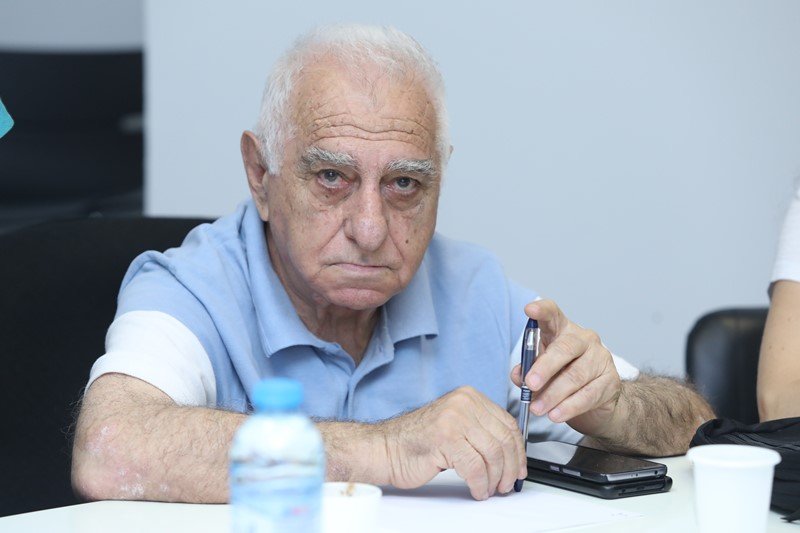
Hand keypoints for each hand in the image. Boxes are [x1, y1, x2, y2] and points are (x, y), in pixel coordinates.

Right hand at [380, 386, 526, 499]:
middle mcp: (463, 403)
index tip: (519, 468)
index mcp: (469, 397)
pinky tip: (476, 489)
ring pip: (493, 454)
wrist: (386, 449)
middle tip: (507, 484)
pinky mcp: (446, 438)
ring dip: (495, 479)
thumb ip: (480, 431)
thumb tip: (511, 453)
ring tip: (489, 489)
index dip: (518, 451)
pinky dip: (480, 484)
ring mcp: (454, 419)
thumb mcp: (456, 427)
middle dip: (510, 468)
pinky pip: (476, 467)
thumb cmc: (419, 442)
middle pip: (504, 439)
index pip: (507, 423)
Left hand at [510, 300, 621, 437]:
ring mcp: (600, 358)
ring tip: (538, 408)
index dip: (542, 311)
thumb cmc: (564, 379)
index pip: (553, 315)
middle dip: (545, 367)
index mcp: (563, 331)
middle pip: (564, 348)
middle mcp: (584, 339)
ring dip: (553, 395)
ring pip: (575, 376)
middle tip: (530, 384)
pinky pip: (588, 395)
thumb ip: (528, 371)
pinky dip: (569, 406)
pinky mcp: (611, 381)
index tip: (530, 310)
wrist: (597, 404)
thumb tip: (518, 375)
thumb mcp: (542, 373)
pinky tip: (556, 415)